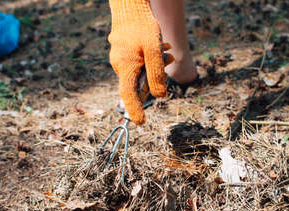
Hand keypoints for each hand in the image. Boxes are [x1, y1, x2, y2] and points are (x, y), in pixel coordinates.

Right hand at [108, 0, 171, 124]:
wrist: (130, 6)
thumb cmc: (142, 26)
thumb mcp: (154, 50)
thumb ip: (156, 74)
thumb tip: (160, 96)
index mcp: (125, 67)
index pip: (128, 96)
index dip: (135, 110)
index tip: (141, 122)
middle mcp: (120, 65)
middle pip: (139, 82)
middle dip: (156, 76)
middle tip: (168, 59)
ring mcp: (120, 59)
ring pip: (141, 71)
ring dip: (156, 64)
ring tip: (166, 49)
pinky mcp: (124, 53)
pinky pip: (138, 62)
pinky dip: (151, 58)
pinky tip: (161, 46)